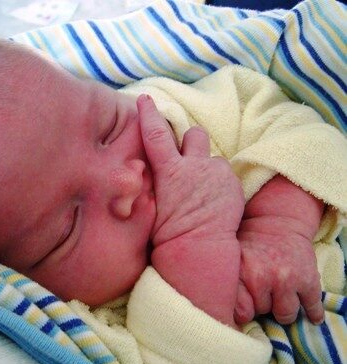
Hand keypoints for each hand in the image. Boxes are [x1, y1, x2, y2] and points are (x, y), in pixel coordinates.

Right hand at [137, 95, 244, 246]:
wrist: (199, 250)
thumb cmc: (168, 235)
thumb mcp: (152, 205)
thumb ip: (154, 182)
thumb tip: (149, 172)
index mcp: (169, 172)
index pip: (155, 134)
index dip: (149, 114)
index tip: (144, 99)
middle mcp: (193, 166)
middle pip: (193, 133)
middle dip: (190, 140)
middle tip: (188, 158)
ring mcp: (215, 173)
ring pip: (212, 155)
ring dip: (207, 164)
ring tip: (204, 188)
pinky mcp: (232, 182)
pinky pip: (224, 174)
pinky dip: (220, 183)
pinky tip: (215, 203)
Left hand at [235, 216, 323, 325]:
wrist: (277, 222)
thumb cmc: (250, 243)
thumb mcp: (231, 257)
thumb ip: (228, 282)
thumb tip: (229, 313)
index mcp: (241, 271)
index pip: (241, 312)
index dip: (243, 312)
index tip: (244, 307)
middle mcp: (263, 277)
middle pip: (262, 312)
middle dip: (262, 304)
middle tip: (262, 292)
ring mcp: (287, 280)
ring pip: (285, 314)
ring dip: (282, 310)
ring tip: (279, 300)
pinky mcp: (308, 280)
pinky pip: (312, 307)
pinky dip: (313, 314)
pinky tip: (313, 318)